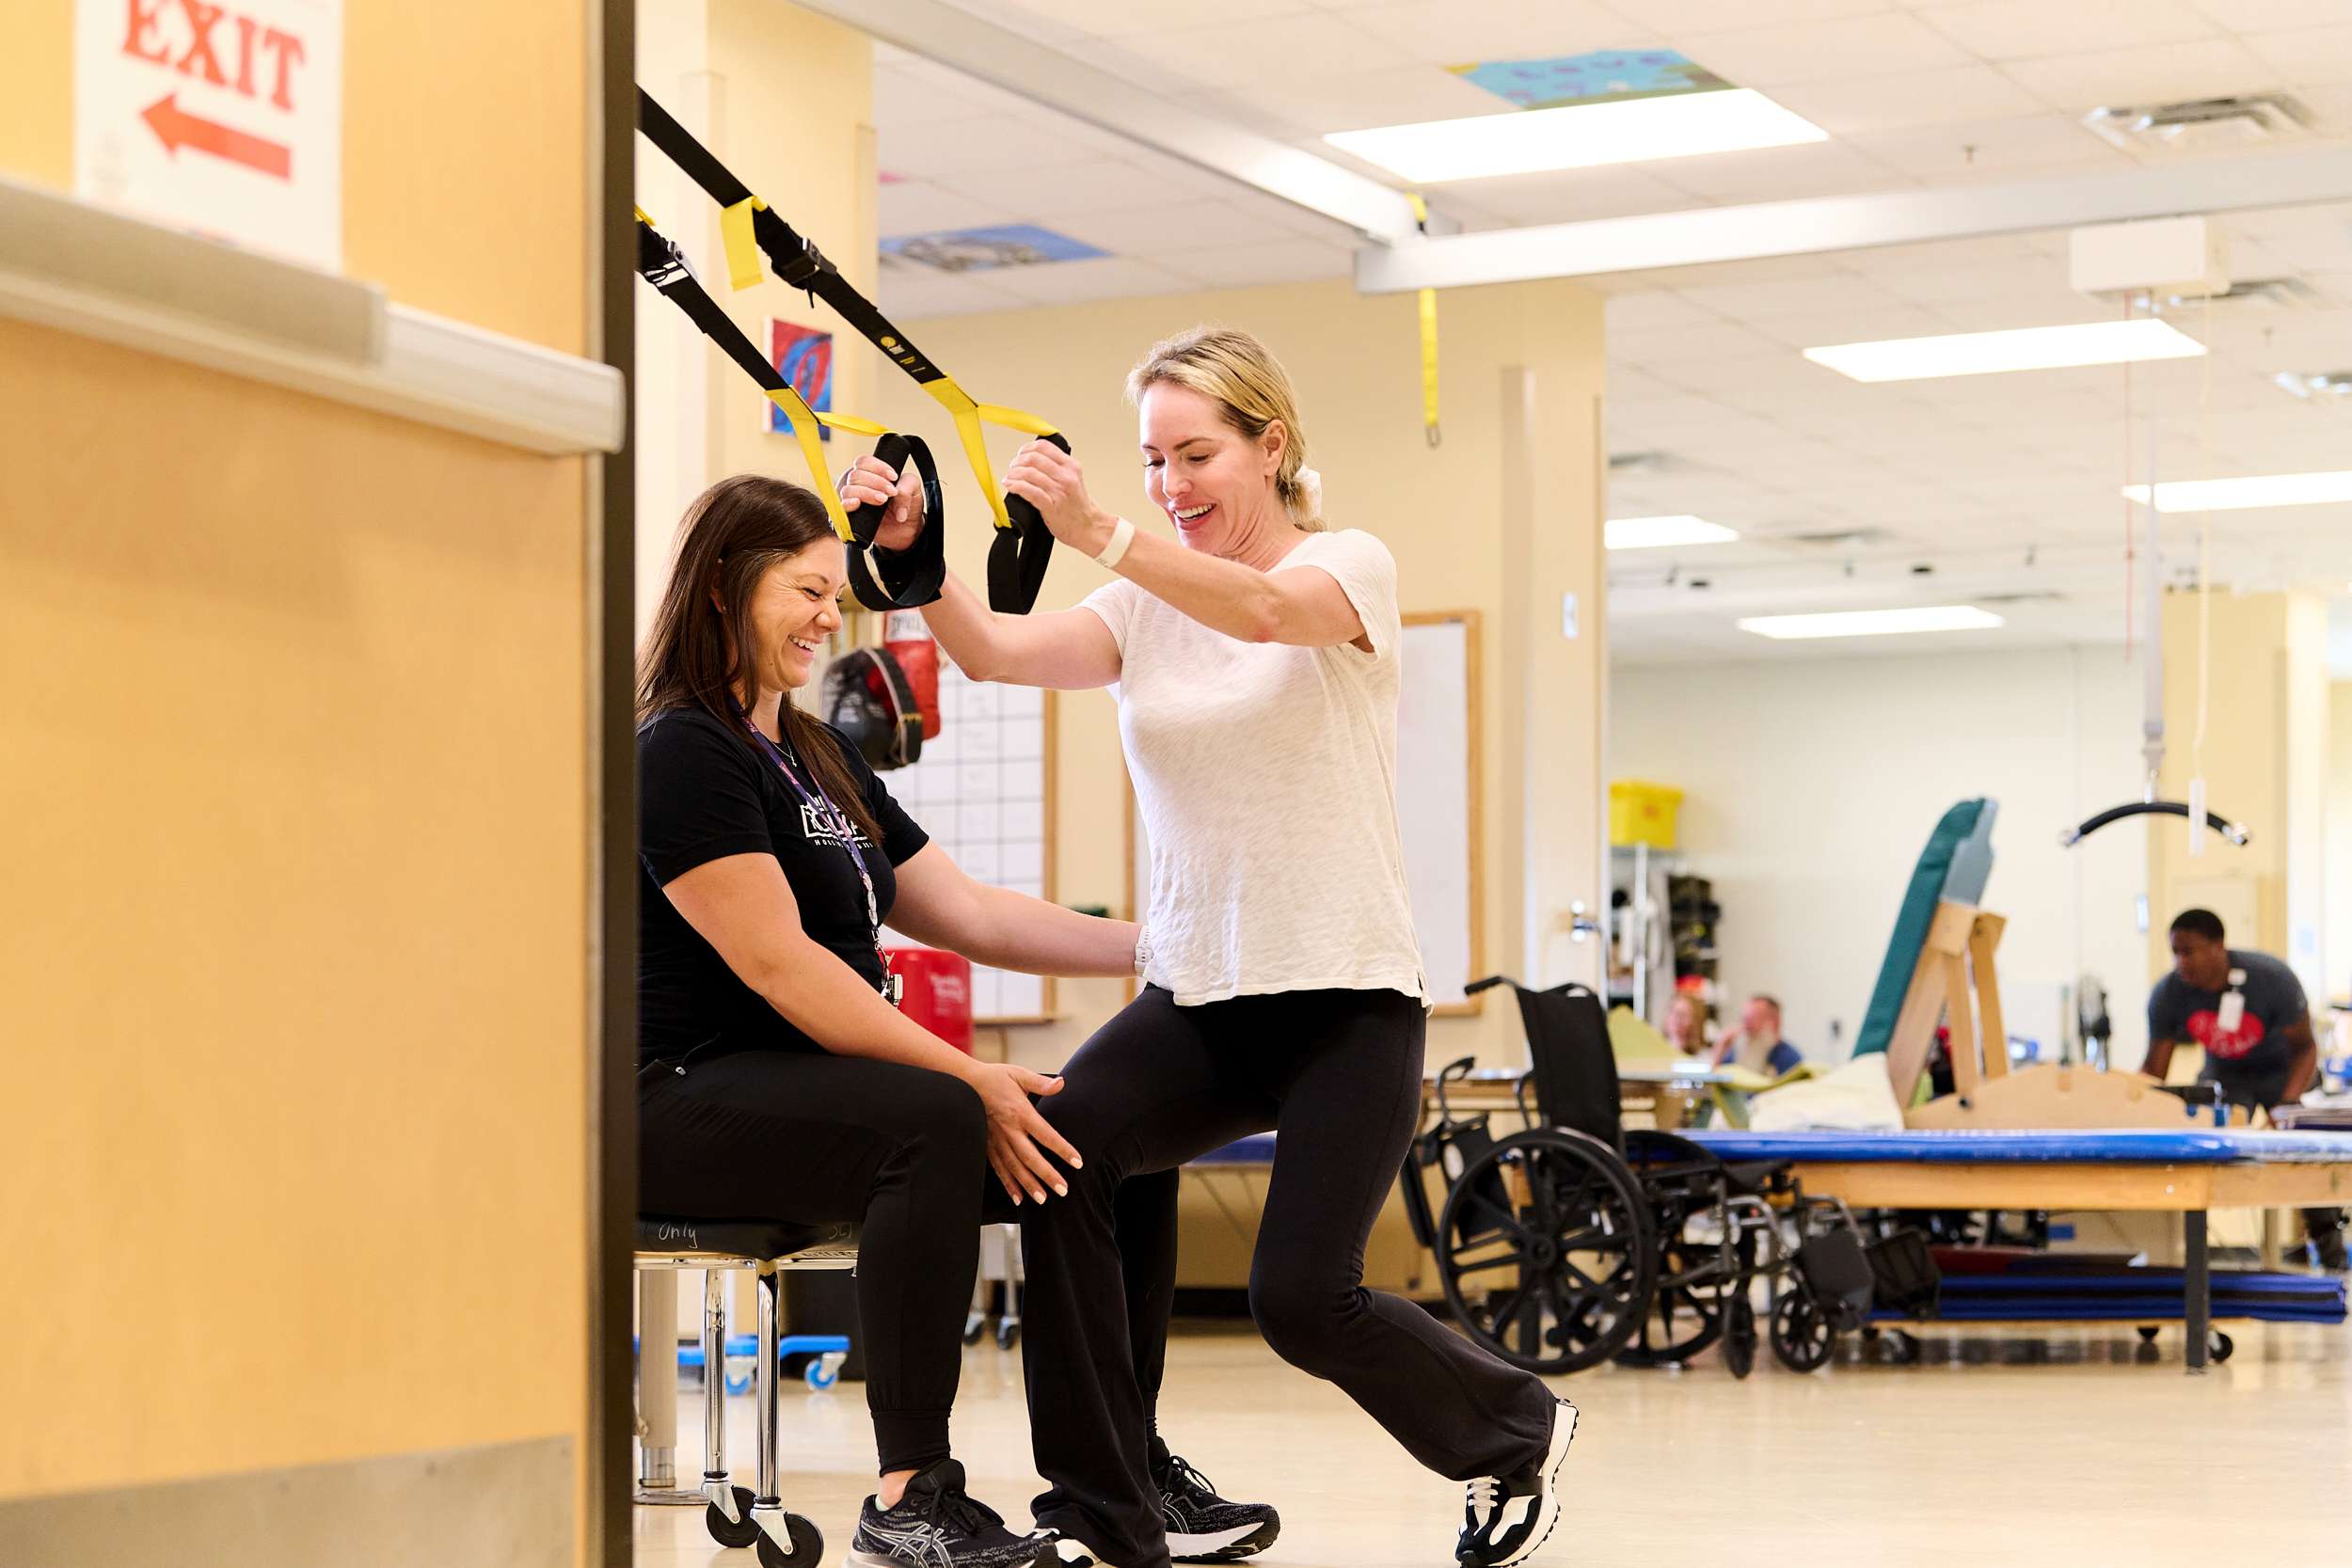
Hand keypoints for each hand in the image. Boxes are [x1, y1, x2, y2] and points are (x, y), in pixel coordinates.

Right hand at [840, 454, 926, 551]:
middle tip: (891, 492)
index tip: (893, 477)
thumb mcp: (913, 489)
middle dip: (875, 482)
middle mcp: (856, 485)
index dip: (877, 467)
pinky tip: (857, 503)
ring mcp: (851, 501)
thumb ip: (907, 485)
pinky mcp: (850, 518)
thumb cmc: (906, 505)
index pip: (863, 462)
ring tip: (882, 500)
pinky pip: (841, 508)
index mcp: (868, 473)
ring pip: (848, 490)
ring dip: (866, 493)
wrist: (907, 530)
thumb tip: (896, 495)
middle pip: (855, 475)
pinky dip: (847, 504)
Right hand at [966, 1060, 1082, 1205]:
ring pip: (1014, 1167)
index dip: (1062, 1149)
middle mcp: (1008, 1129)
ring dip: (1028, 1184)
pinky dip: (1008, 1184)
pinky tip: (1018, 1198)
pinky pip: (998, 1168)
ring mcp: (996, 1140)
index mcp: (1020, 1112)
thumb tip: (1062, 1083)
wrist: (962, 1082)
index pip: (1046, 1135)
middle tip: (1063, 1190)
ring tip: (1043, 1200)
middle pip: (1031, 1157)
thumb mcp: (1018, 1074)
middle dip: (1047, 1175)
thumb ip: (1041, 1083)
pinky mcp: (987, 1146)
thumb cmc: (994, 1077)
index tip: (1077, 1162)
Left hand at [1003, 438, 1111, 552]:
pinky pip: (1029, 491)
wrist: (1088, 527)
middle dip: (1017, 462)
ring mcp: (1058, 491)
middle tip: (1013, 468)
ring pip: (1029, 473)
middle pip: (1033, 458)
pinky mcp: (1051, 506)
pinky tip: (1010, 486)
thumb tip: (1032, 458)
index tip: (1020, 455)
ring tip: (1009, 478)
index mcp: (1071, 466)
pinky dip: (1015, 486)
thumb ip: (1057, 467)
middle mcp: (1065, 476)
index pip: (1044, 446)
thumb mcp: (1073, 478)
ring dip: (1013, 474)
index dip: (1026, 448)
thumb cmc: (1077, 506)